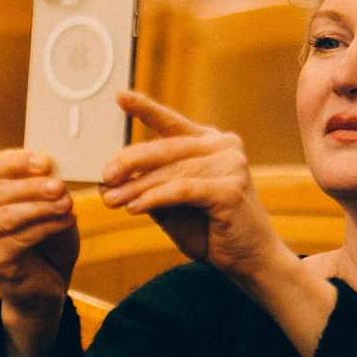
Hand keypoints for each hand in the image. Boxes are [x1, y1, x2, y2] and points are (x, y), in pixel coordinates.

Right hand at [0, 149, 79, 353]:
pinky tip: (66, 221)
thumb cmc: (46, 236)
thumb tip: (52, 168)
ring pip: (7, 216)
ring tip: (68, 203)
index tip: (46, 161)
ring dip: (41, 208)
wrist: (45, 282)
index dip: (20, 162)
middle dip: (32, 187)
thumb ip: (45, 185)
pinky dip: (45, 228)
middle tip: (60, 185)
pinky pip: (18, 239)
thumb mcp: (47, 204)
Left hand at [99, 92, 294, 288]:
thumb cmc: (211, 231)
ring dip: (136, 188)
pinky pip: (182, 190)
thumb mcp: (172, 206)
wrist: (250, 259)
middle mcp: (223, 147)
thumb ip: (148, 188)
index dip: (144, 108)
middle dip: (130, 162)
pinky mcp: (230, 189)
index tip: (119, 96)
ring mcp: (230, 165)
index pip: (172, 123)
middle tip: (106, 175)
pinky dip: (154, 198)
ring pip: (171, 172)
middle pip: (166, 148)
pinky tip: (134, 208)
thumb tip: (108, 183)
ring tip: (112, 200)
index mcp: (211, 144)